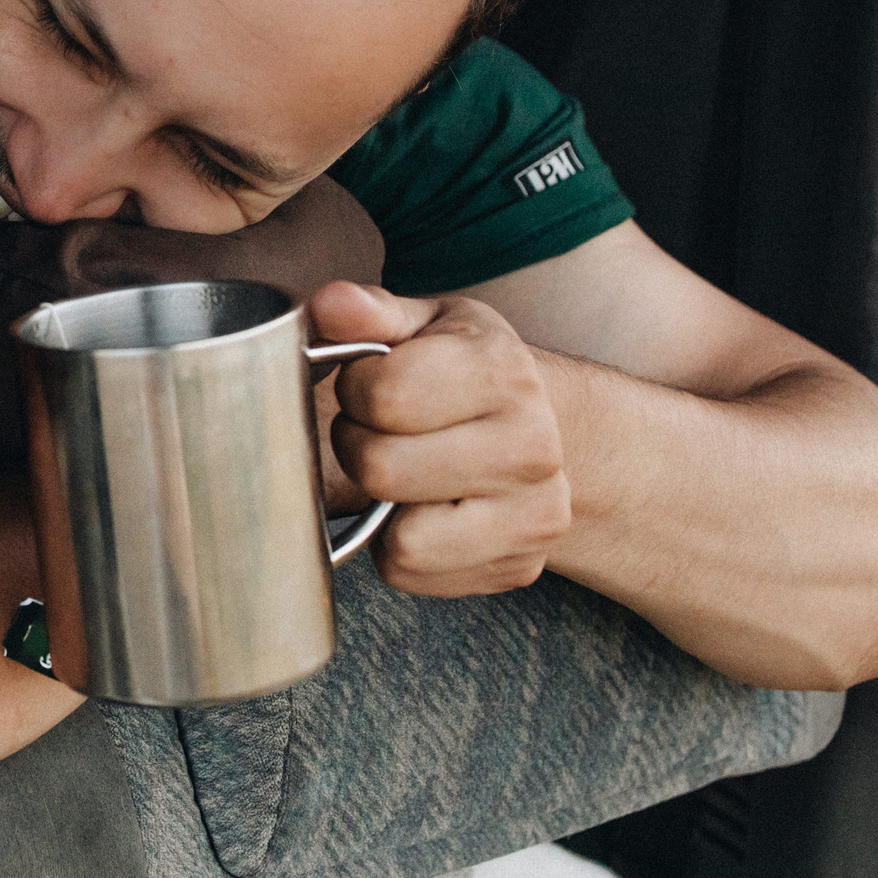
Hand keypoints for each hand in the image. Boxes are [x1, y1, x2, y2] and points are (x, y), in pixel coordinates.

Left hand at [307, 280, 570, 596]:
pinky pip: (411, 572)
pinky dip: (397, 546)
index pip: (383, 395)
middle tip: (380, 431)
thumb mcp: (425, 324)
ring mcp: (534, 514)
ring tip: (404, 470)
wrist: (547, 431)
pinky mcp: (518, 566)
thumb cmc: (467, 372)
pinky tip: (423, 509)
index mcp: (505, 371)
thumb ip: (371, 313)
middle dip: (360, 446)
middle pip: (381, 469)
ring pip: (402, 538)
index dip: (354, 389)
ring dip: (381, 506)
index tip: (369, 384)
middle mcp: (533, 447)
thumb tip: (330, 305)